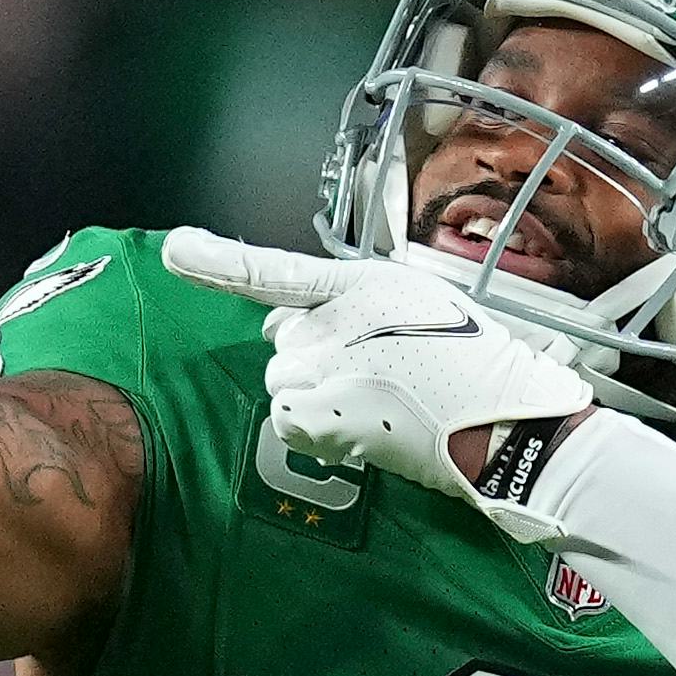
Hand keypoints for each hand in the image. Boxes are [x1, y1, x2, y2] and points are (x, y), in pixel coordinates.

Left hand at [161, 227, 600, 513]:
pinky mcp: (324, 417)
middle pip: (283, 343)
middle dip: (313, 356)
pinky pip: (289, 419)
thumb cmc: (472, 360)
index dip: (217, 261)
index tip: (174, 249)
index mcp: (356, 285)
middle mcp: (329, 325)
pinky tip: (361, 425)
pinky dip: (314, 426)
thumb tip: (281, 329)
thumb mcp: (418, 302)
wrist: (501, 418)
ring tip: (379, 399)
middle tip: (376, 371)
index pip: (271, 270)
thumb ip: (345, 306)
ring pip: (285, 383)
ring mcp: (323, 373)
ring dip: (317, 392)